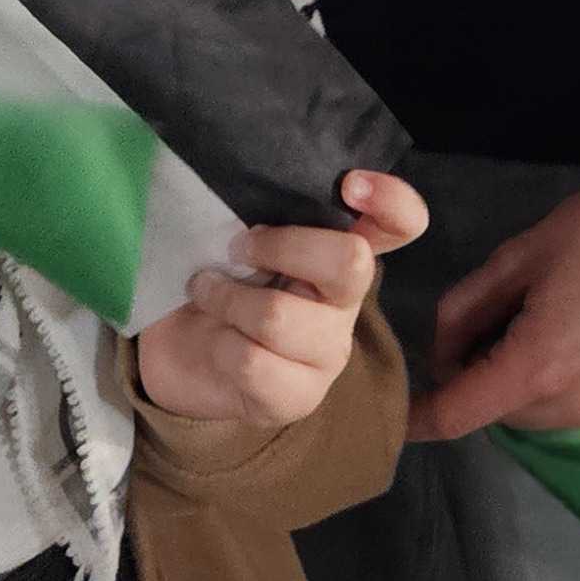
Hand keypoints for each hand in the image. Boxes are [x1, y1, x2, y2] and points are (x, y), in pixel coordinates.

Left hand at [134, 169, 425, 427]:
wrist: (179, 355)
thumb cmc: (215, 279)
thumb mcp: (236, 236)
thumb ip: (258, 211)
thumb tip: (247, 190)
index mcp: (342, 251)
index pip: (400, 223)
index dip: (391, 200)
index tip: (350, 184)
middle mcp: (346, 301)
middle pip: (350, 264)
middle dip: (282, 246)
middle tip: (237, 247)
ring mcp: (327, 352)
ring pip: (280, 317)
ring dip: (227, 297)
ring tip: (206, 290)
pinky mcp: (298, 397)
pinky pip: (253, 362)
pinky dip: (219, 340)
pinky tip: (214, 336)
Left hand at [409, 185, 579, 441]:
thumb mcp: (514, 258)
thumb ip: (462, 310)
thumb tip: (443, 354)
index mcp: (537, 366)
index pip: (458, 415)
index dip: (420, 417)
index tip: (396, 413)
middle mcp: (571, 406)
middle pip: (496, 413)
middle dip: (479, 379)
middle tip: (489, 323)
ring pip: (533, 415)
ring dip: (518, 385)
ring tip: (535, 323)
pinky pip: (571, 408)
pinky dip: (556, 385)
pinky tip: (572, 336)